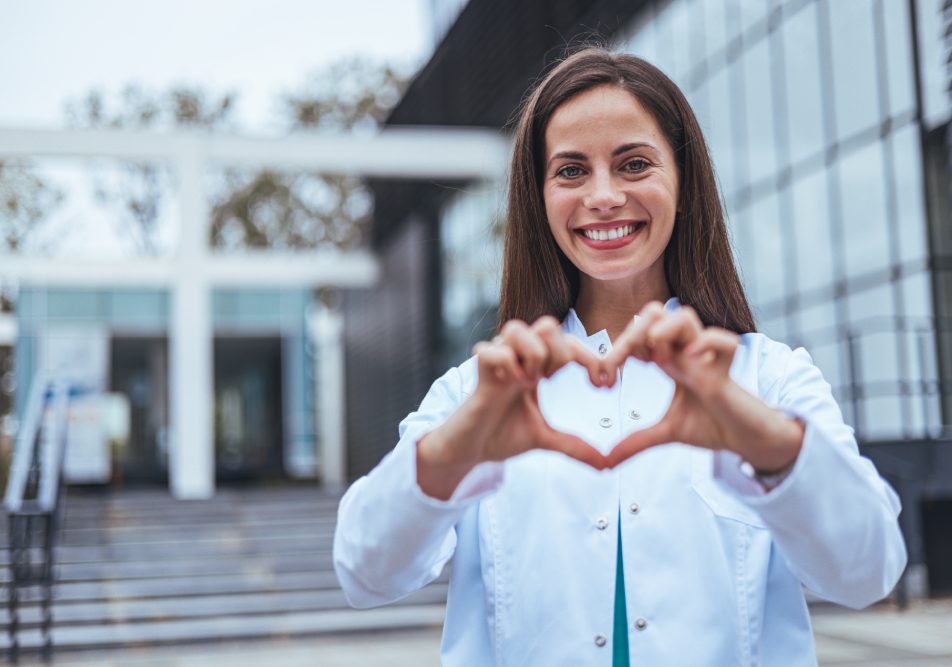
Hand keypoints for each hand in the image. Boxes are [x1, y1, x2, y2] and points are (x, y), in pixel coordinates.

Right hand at [417, 316, 607, 499]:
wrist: (469, 451)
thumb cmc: (500, 436)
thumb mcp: (545, 439)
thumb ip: (575, 446)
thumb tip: (607, 463)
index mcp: (537, 367)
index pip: (570, 342)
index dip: (592, 358)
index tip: (605, 385)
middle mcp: (518, 358)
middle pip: (548, 324)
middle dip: (561, 352)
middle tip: (555, 382)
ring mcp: (498, 362)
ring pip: (518, 328)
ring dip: (533, 355)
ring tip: (530, 382)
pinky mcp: (478, 373)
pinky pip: (492, 350)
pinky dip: (506, 365)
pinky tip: (509, 386)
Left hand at [601, 302, 802, 471]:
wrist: (747, 440)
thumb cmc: (713, 425)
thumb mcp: (668, 433)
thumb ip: (637, 442)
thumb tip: (606, 462)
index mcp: (670, 360)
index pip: (639, 333)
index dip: (618, 347)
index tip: (605, 376)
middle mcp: (685, 354)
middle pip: (656, 313)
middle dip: (633, 332)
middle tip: (621, 363)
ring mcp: (705, 360)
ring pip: (684, 316)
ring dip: (663, 330)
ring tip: (656, 357)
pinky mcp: (726, 375)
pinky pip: (725, 343)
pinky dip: (706, 344)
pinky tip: (689, 361)